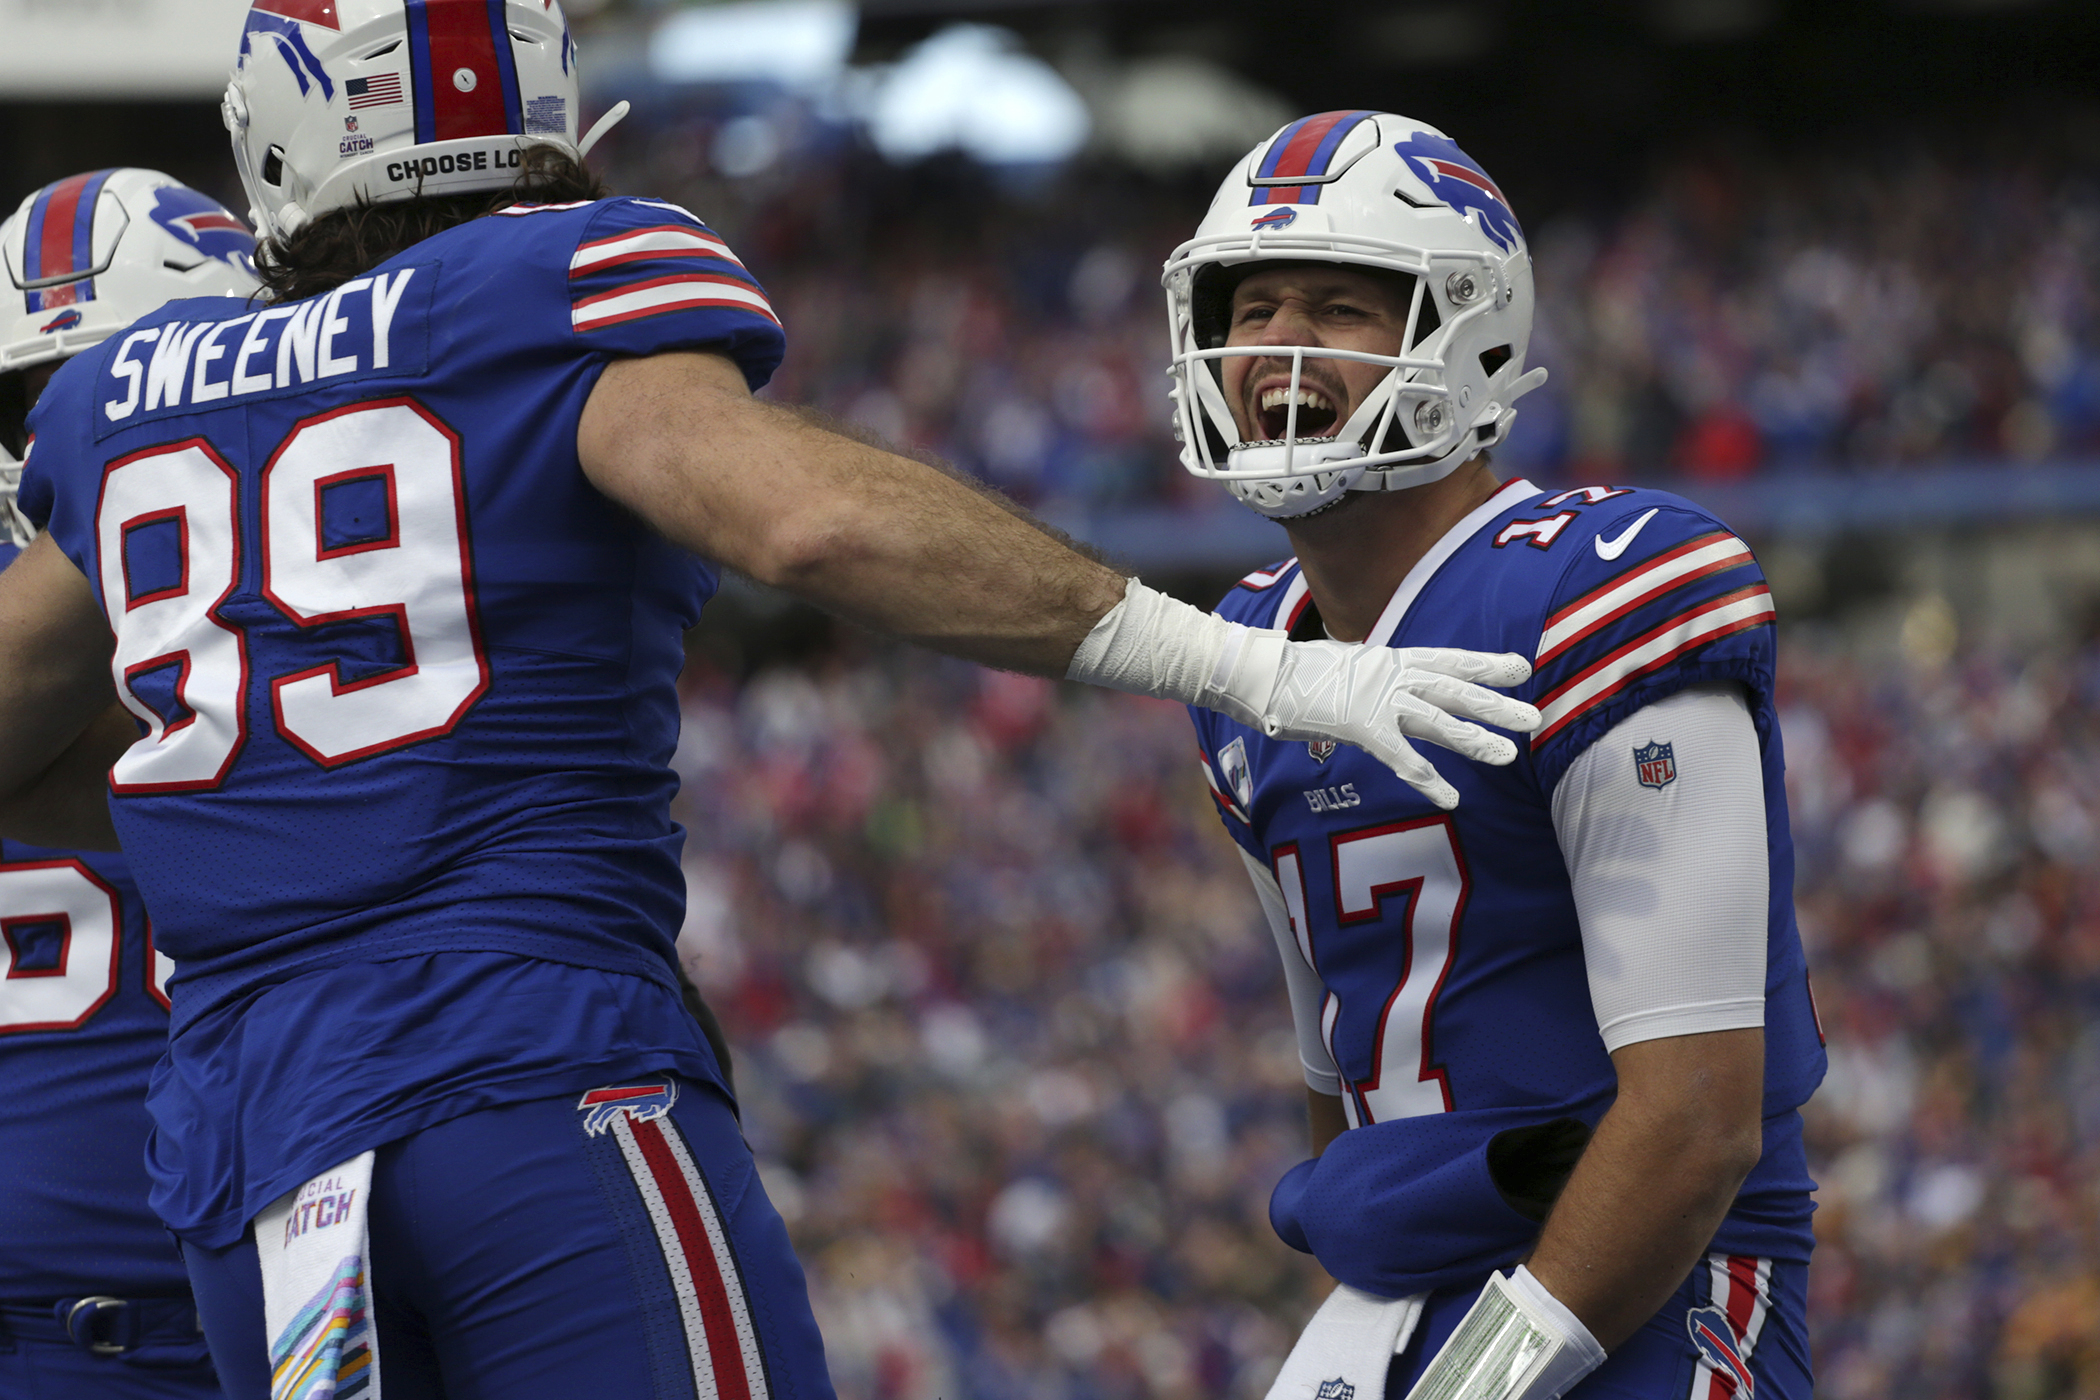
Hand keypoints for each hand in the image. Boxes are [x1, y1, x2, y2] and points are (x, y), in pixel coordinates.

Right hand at [1208, 637, 1540, 808]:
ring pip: (1439, 721)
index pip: (1449, 659)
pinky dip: (1429, 779)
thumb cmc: (1296, 673)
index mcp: (1391, 659)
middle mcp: (1393, 676)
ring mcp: (1379, 700)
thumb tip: (1382, 677)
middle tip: (1534, 717)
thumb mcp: (1344, 665)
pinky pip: (1404, 758)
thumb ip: (1371, 674)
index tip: (1521, 668)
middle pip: (1455, 690)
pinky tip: (1452, 798)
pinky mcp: (1362, 726)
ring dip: (1475, 740)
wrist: (1263, 674)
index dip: (1486, 664)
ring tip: (1508, 756)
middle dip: (1496, 704)